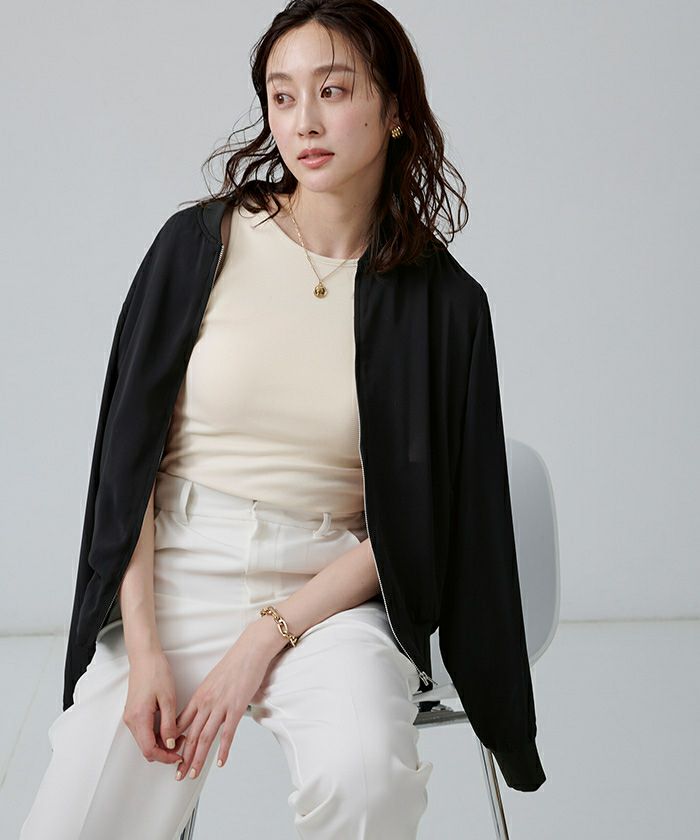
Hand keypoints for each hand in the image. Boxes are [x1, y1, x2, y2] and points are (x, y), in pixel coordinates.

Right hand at [123, 649, 183, 764]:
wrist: (145, 657)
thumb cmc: (156, 672)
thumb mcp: (168, 699)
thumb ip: (169, 724)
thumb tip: (171, 744)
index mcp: (139, 718)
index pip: (150, 750)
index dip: (165, 757)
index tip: (178, 755)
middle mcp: (131, 720)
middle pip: (146, 748)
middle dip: (164, 751)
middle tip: (182, 743)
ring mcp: (131, 716)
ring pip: (145, 740)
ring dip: (161, 742)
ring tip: (178, 734)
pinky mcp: (133, 712)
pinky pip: (144, 730)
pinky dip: (156, 734)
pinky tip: (168, 727)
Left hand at [173, 621, 283, 779]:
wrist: (250, 650)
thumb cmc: (235, 663)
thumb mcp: (213, 680)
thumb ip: (207, 698)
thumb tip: (204, 712)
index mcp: (199, 695)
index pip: (181, 724)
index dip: (175, 743)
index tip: (171, 756)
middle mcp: (206, 702)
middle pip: (191, 735)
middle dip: (183, 758)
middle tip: (178, 774)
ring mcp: (221, 705)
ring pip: (205, 738)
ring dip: (198, 758)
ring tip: (193, 774)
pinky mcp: (237, 707)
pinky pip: (228, 733)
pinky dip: (223, 750)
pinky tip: (220, 762)